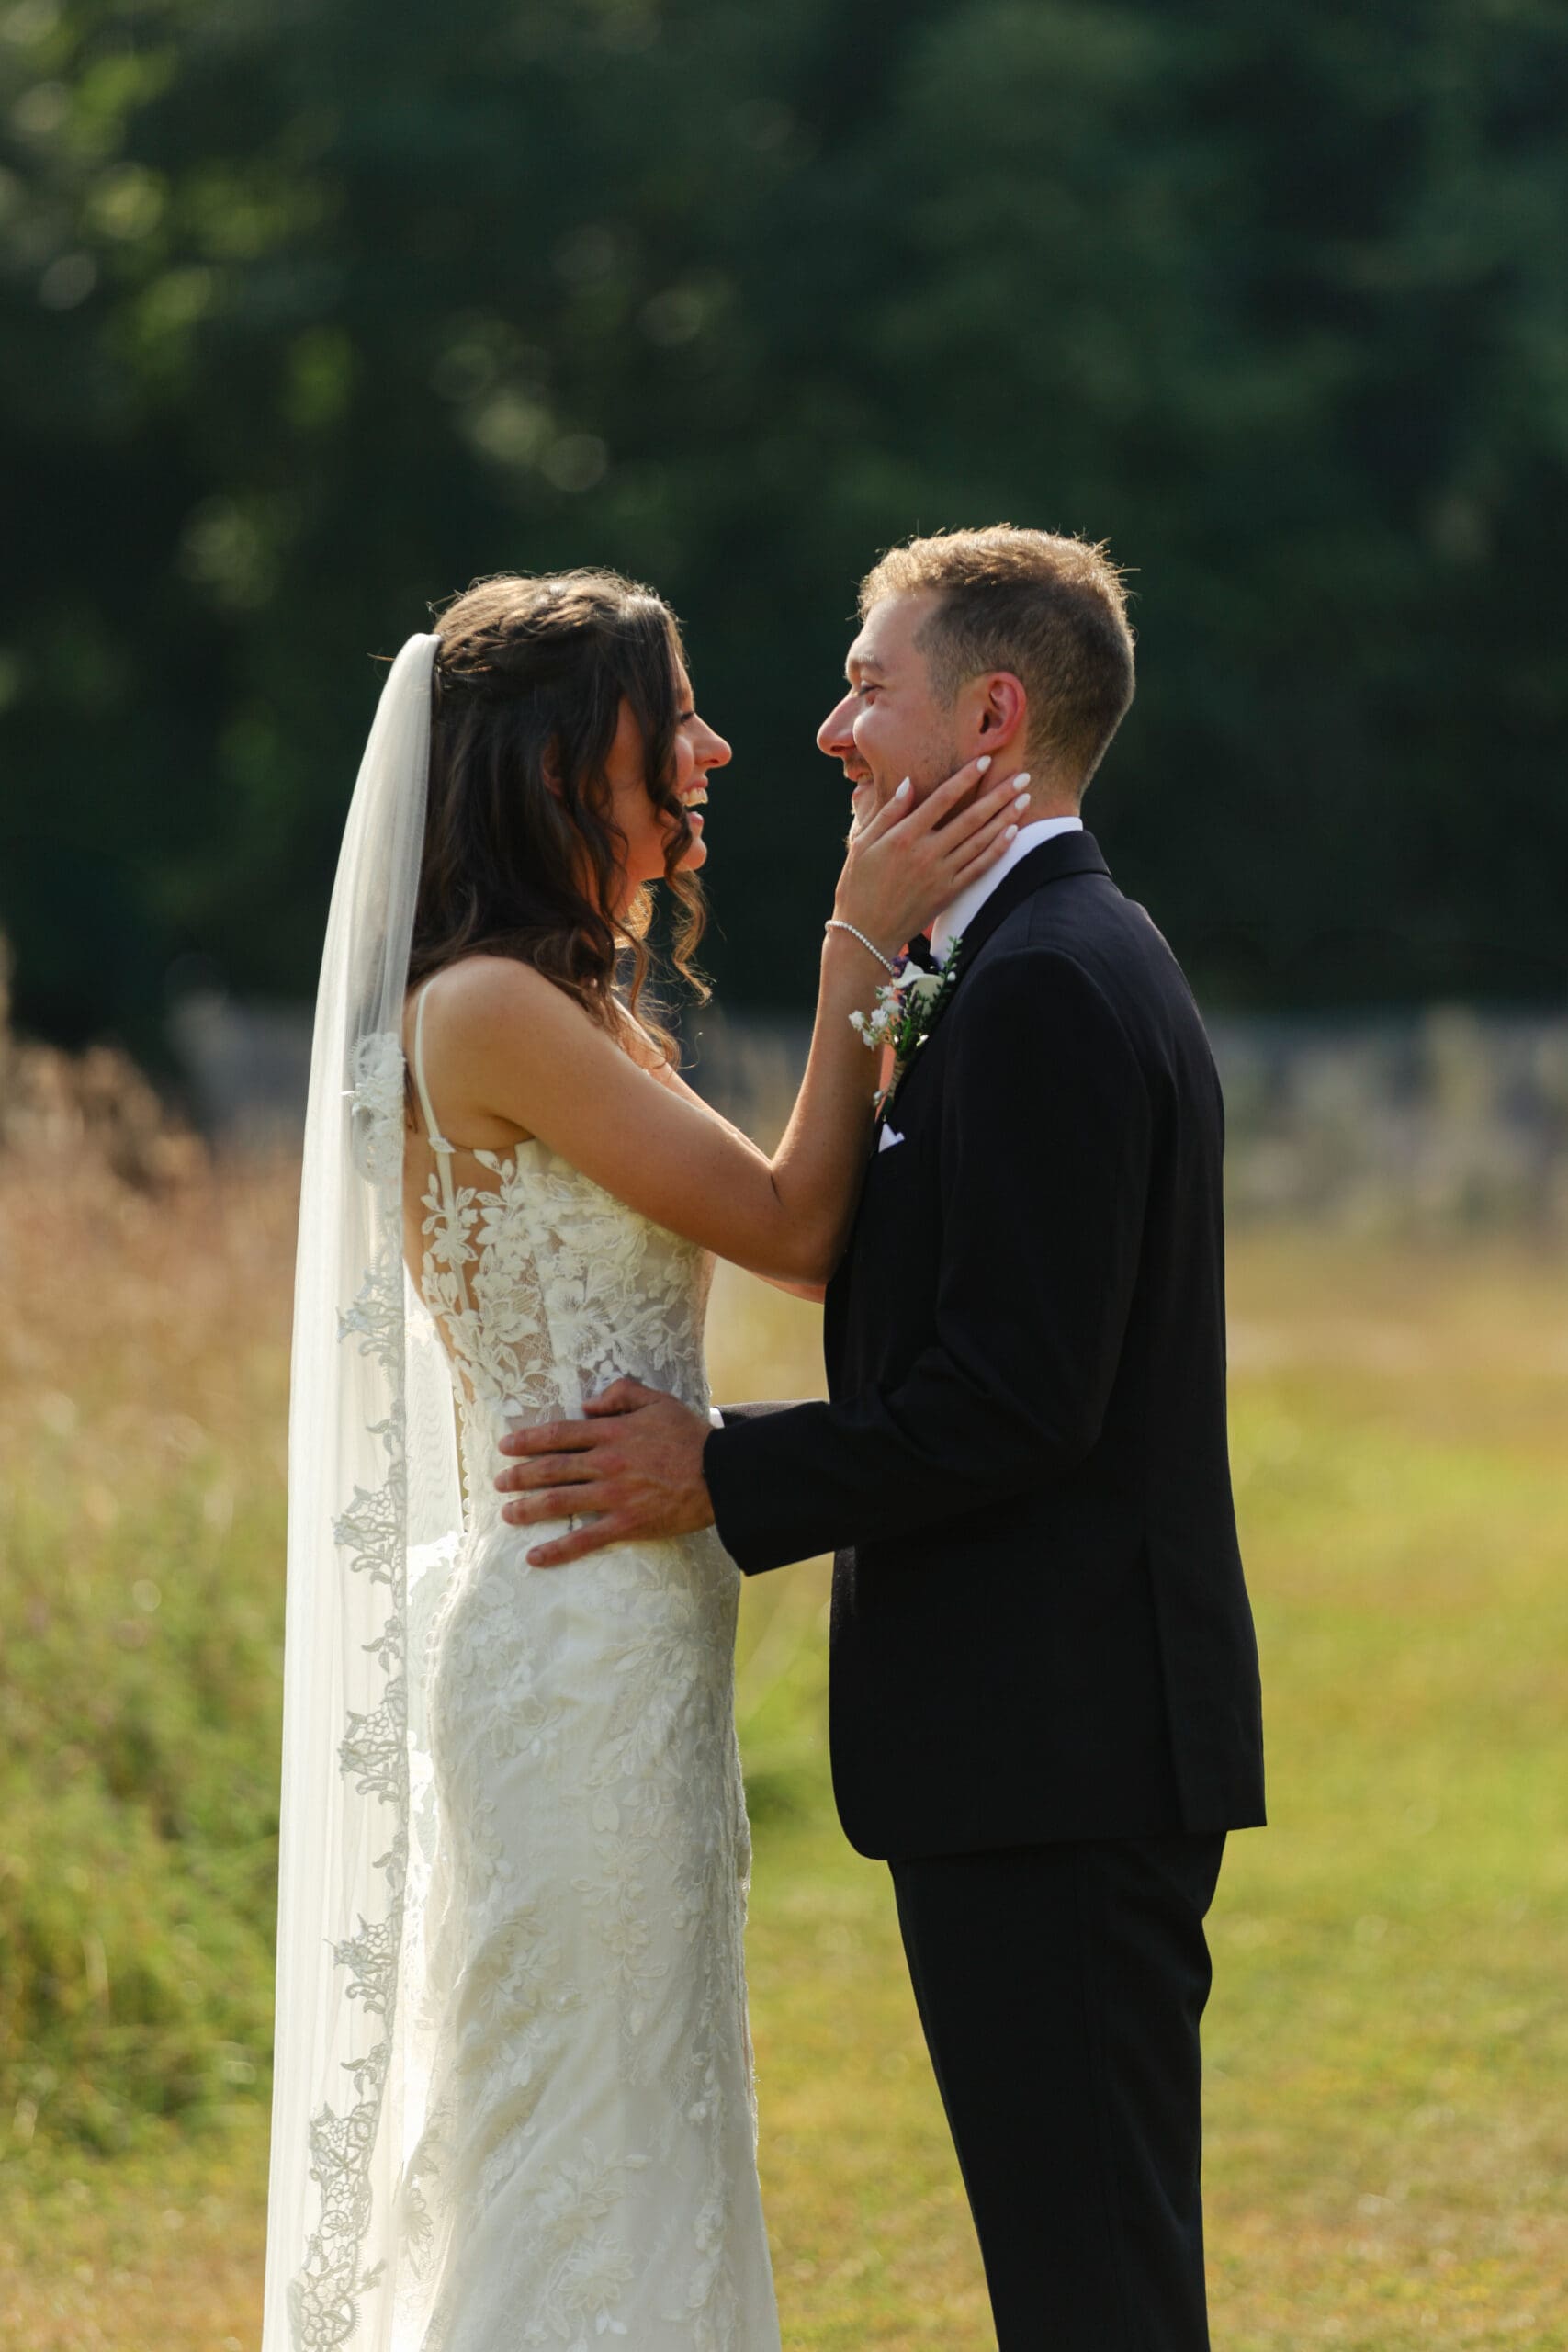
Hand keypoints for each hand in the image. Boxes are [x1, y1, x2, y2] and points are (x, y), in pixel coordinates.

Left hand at [494, 1376, 714, 1565]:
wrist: (720, 1474)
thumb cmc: (691, 1436)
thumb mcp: (658, 1401)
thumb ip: (622, 1393)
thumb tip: (588, 1402)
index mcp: (611, 1432)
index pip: (559, 1434)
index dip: (527, 1441)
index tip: (506, 1447)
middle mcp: (606, 1463)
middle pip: (551, 1469)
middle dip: (520, 1476)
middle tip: (499, 1483)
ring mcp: (614, 1496)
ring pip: (560, 1502)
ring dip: (528, 1509)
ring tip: (507, 1514)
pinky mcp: (626, 1524)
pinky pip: (585, 1540)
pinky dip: (557, 1550)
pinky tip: (534, 1557)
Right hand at [832, 757, 1028, 959]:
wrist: (865, 932)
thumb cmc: (858, 885)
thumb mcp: (862, 844)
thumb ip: (887, 813)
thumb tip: (908, 783)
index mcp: (903, 836)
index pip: (942, 799)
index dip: (966, 778)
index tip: (985, 761)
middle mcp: (926, 853)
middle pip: (971, 818)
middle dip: (999, 795)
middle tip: (1023, 777)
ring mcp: (941, 874)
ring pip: (981, 841)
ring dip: (1006, 818)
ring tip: (1025, 799)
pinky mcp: (949, 893)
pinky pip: (980, 868)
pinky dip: (998, 850)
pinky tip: (1014, 833)